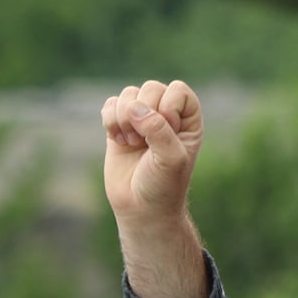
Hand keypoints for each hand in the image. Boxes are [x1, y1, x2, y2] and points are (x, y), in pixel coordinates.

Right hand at [100, 80, 207, 297]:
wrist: (141, 209)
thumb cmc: (163, 186)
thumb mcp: (170, 158)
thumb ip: (158, 129)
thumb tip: (133, 107)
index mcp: (187, 119)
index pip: (177, 90)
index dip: (168, 108)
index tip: (167, 134)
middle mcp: (165, 114)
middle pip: (150, 88)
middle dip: (143, 114)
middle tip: (143, 142)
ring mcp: (140, 119)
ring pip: (128, 95)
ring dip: (124, 118)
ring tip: (131, 142)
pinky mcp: (118, 127)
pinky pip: (110, 105)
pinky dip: (110, 120)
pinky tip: (117, 139)